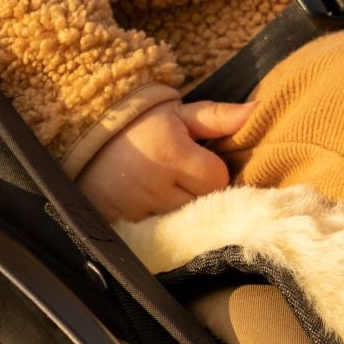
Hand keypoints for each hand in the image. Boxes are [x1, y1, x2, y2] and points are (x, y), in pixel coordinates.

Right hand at [77, 98, 250, 223]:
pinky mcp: (120, 223)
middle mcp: (155, 185)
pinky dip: (156, 225)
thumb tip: (258, 109)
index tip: (199, 163)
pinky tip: (151, 207)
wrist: (85, 132)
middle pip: (201, 204)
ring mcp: (136, 208)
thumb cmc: (141, 122)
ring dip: (178, 210)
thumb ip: (218, 116)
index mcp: (173, 154)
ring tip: (165, 190)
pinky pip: (153, 234)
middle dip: (198, 193)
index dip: (213, 172)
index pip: (217, 179)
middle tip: (182, 177)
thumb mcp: (179, 113)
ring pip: (179, 223)